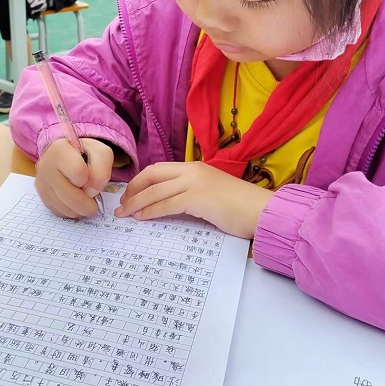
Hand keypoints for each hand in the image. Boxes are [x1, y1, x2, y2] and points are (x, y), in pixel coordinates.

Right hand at [35, 138, 113, 218]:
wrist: (67, 156)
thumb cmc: (84, 154)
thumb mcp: (100, 153)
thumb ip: (102, 170)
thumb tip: (91, 192)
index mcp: (58, 150)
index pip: (79, 172)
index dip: (91, 178)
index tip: (91, 175)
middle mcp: (45, 167)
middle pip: (71, 197)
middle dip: (88, 203)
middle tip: (93, 197)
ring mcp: (42, 184)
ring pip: (66, 209)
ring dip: (81, 209)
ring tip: (84, 198)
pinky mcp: (42, 197)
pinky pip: (60, 213)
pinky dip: (72, 211)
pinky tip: (75, 201)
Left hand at [114, 162, 273, 238]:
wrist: (262, 211)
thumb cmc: (240, 207)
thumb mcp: (211, 193)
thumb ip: (191, 193)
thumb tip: (168, 203)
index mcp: (195, 167)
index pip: (158, 169)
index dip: (140, 181)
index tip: (129, 193)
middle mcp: (192, 170)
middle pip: (152, 175)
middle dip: (133, 189)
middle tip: (122, 204)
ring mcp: (195, 183)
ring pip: (156, 190)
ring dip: (136, 203)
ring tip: (124, 214)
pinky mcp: (198, 198)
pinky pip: (166, 204)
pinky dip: (151, 210)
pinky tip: (141, 218)